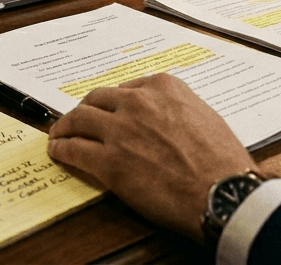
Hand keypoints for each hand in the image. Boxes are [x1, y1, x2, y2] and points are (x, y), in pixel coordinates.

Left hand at [47, 73, 256, 243]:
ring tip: (59, 134)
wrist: (222, 192)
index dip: (112, 102)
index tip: (107, 110)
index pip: (125, 88)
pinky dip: (61, 149)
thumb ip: (178, 111)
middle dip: (85, 110)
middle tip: (78, 120)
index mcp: (164, 87)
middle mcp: (138, 102)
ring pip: (79, 120)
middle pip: (97, 100)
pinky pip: (74, 150)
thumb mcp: (205, 117)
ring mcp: (120, 131)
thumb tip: (166, 121)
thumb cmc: (223, 161)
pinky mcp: (109, 161)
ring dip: (65, 127)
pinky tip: (58, 152)